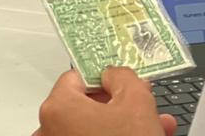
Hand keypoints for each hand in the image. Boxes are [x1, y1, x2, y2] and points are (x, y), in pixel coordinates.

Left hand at [34, 68, 174, 135]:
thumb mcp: (137, 99)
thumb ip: (122, 76)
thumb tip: (114, 74)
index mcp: (58, 108)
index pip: (77, 77)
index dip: (104, 76)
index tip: (122, 80)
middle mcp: (49, 131)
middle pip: (86, 106)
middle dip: (120, 104)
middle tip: (144, 104)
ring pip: (93, 129)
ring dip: (123, 125)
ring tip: (154, 126)